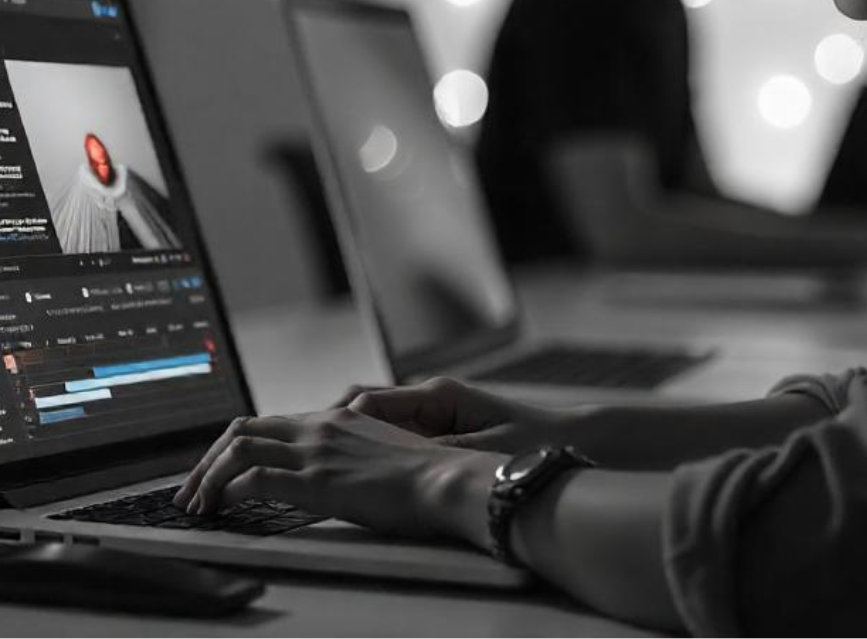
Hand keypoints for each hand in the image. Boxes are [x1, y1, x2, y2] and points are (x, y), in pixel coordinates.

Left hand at [171, 408, 499, 543]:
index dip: (232, 448)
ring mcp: (315, 452)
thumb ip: (351, 455)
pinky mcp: (315, 481)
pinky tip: (221, 510)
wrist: (447, 479)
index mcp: (334, 419)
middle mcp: (318, 427)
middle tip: (191, 491)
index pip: (267, 424)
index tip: (216, 473)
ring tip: (196, 505)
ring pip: (237, 449)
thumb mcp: (381, 454)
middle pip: (241, 429)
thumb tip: (336, 475)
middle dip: (206, 460)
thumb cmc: (426, 477)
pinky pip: (253, 479)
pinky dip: (226, 492)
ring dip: (207, 477)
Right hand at [330, 376, 576, 454]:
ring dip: (346, 437)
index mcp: (439, 395)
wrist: (568, 439)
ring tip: (316, 460)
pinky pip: (392, 435)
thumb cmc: (532, 443)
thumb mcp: (481, 451)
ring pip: (373, 420)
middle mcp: (430, 398)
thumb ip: (438, 453)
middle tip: (299, 446)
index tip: (321, 443)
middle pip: (364, 405)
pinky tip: (353, 471)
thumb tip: (397, 459)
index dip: (342, 421)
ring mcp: (432, 413)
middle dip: (330, 425)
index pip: (371, 400)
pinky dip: (369, 447)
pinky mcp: (439, 430)